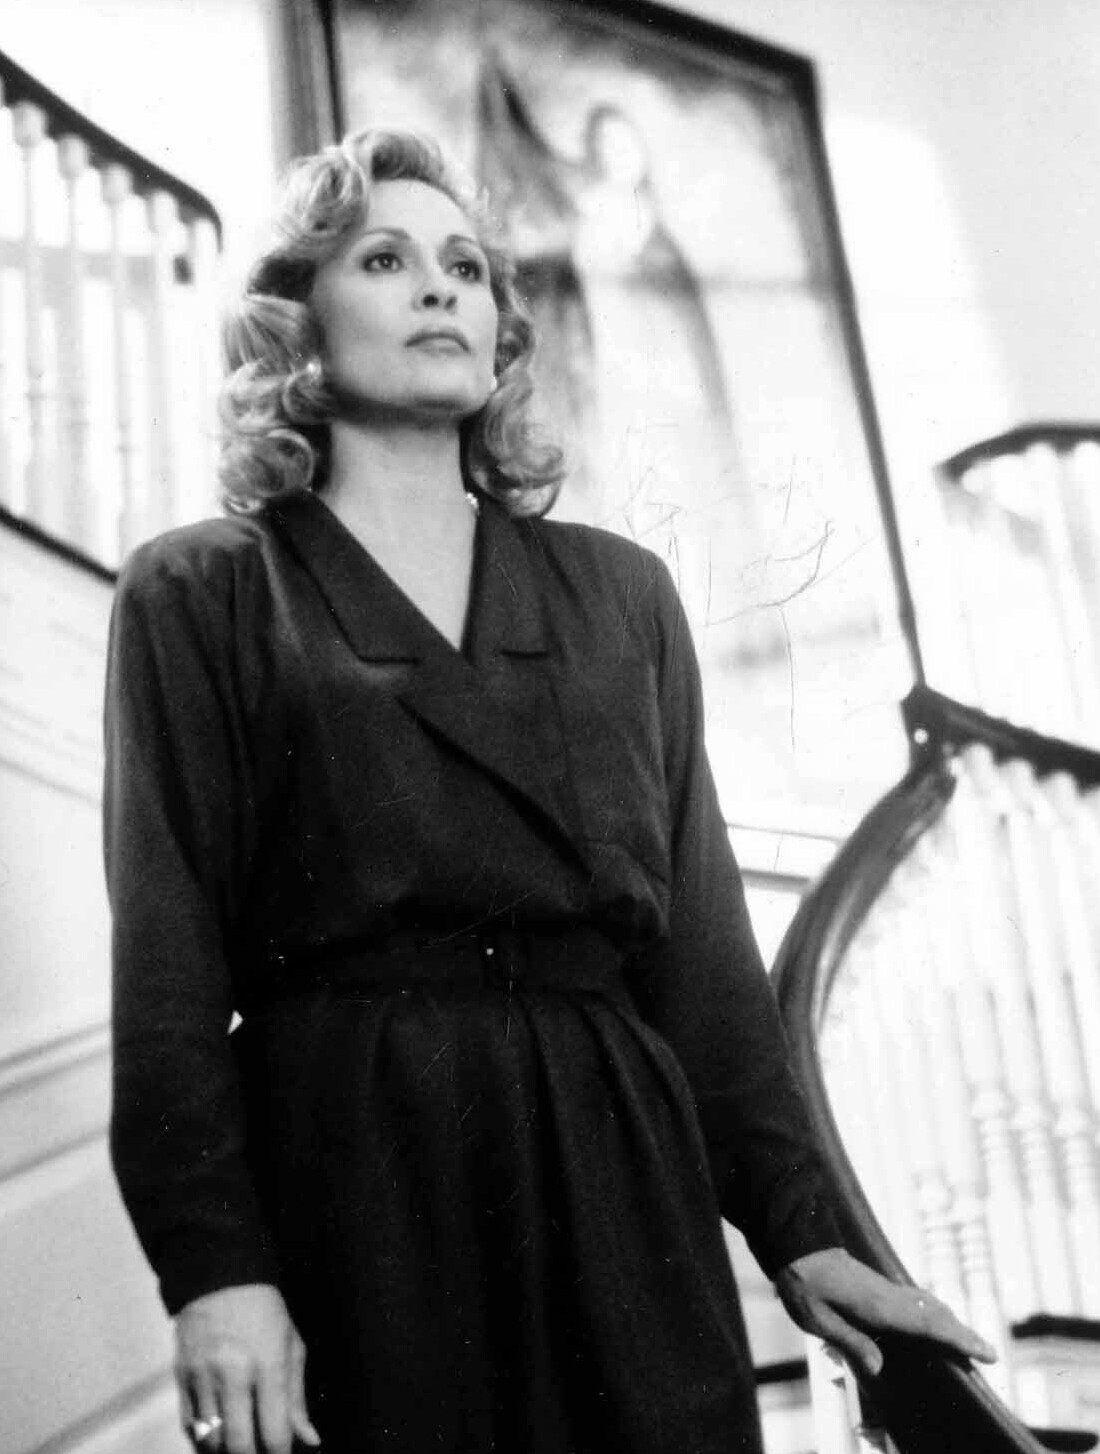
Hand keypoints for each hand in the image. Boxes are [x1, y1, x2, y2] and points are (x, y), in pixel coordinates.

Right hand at [175, 1283, 320, 1453]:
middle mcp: (233, 1373)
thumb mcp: (291, 1346)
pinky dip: (204, 1439)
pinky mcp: (181, 1377)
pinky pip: (190, 1426)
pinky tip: (218, 1435)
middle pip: (239, 1444)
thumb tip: (310, 1442)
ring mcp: (203, 1377)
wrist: (220, 1277)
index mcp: (268, 1364)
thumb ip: (297, 1399)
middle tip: (260, 1452)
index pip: (274, 1432)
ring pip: (211, 1441)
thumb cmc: (264, 1313)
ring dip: (226, 1451)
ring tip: (240, 1443)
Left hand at [775, 1247, 997, 1379]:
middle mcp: (888, 1294)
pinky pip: (915, 1299)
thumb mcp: (818, 1319)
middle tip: (989, 1354)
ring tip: (966, 1341)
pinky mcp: (878, 1284)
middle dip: (962, 1333)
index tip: (989, 1352)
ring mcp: (884, 1287)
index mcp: (878, 1306)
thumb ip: (849, 1341)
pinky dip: (932, 1312)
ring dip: (949, 1321)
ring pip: (926, 1304)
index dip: (960, 1339)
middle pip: (935, 1314)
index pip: (928, 1325)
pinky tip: (931, 1320)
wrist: (796, 1246)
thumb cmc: (803, 1285)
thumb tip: (879, 1368)